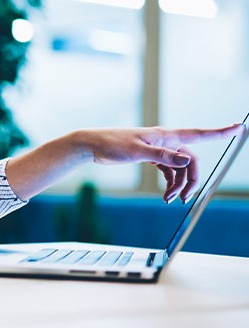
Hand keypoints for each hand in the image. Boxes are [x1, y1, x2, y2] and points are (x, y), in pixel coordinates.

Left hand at [82, 123, 245, 203]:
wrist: (93, 145)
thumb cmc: (112, 144)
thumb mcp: (137, 152)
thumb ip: (162, 156)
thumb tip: (187, 160)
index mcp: (165, 136)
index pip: (198, 134)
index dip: (220, 132)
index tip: (239, 127)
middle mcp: (165, 141)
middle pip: (190, 161)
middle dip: (191, 179)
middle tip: (185, 198)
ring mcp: (158, 149)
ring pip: (179, 168)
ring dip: (179, 185)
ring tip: (169, 200)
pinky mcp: (150, 157)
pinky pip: (168, 171)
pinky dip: (170, 183)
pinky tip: (166, 195)